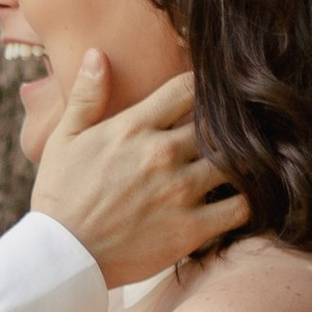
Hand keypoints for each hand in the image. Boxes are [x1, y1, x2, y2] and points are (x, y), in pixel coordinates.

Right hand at [29, 58, 247, 286]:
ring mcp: (179, 192)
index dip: (204, 87)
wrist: (61, 257)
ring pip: (236, 161)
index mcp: (133, 128)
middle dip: (227, 125)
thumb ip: (86, 96)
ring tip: (245, 162)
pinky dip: (250, 200)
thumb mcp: (63, 139)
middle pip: (217, 124)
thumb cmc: (60, 196)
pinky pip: (241, 207)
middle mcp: (161, 154)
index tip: (210, 95)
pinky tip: (244, 197)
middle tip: (236, 130)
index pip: (188, 88)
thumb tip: (97, 54)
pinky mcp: (191, 229)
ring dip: (243, 160)